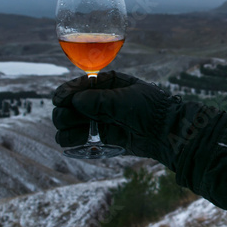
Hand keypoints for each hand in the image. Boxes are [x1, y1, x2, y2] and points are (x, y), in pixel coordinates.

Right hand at [52, 71, 184, 164]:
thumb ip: (99, 100)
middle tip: (65, 119)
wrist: (167, 132)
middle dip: (65, 112)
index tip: (59, 100)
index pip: (81, 85)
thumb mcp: (125, 100)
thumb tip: (75, 101)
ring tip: (66, 135)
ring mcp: (102, 119)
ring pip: (73, 122)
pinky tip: (70, 142)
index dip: (67, 92)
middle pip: (72, 105)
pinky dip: (73, 140)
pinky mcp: (104, 137)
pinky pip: (81, 138)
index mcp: (109, 84)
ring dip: (65, 127)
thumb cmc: (151, 109)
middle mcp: (103, 101)